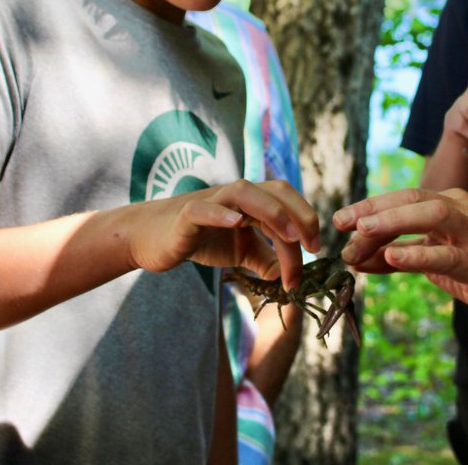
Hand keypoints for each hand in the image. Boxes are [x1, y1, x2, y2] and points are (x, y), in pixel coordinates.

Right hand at [129, 179, 319, 290]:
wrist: (151, 238)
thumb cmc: (198, 239)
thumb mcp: (240, 251)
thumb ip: (266, 259)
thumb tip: (289, 275)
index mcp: (252, 202)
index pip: (288, 203)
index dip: (307, 222)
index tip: (316, 251)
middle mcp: (236, 196)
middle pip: (276, 190)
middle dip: (300, 214)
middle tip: (311, 246)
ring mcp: (212, 201)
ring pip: (246, 192)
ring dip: (273, 212)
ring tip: (289, 235)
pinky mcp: (187, 214)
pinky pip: (205, 208)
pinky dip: (221, 213)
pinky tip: (236, 224)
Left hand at [333, 188, 467, 340]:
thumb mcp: (430, 259)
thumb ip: (394, 255)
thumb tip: (353, 258)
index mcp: (450, 203)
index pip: (404, 197)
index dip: (369, 205)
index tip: (339, 219)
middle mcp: (464, 209)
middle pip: (415, 198)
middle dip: (376, 209)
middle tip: (344, 224)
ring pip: (434, 215)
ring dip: (394, 222)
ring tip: (362, 233)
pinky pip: (448, 255)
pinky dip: (418, 254)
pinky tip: (392, 257)